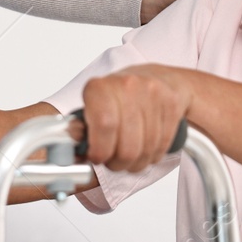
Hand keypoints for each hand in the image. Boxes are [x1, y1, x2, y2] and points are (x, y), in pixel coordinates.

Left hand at [75, 65, 193, 171]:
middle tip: (113, 161)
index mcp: (100, 87)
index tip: (97, 157)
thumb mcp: (95, 105)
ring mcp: (153, 93)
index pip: (104, 125)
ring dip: (136, 163)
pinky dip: (152, 155)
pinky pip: (162, 145)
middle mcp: (127, 85)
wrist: (161, 79)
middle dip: (118, 163)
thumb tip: (69, 154)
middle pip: (126, 146)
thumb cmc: (121, 97)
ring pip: (145, 150)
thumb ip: (81, 129)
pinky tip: (146, 148)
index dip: (100, 150)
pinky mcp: (172, 103)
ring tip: (129, 158)